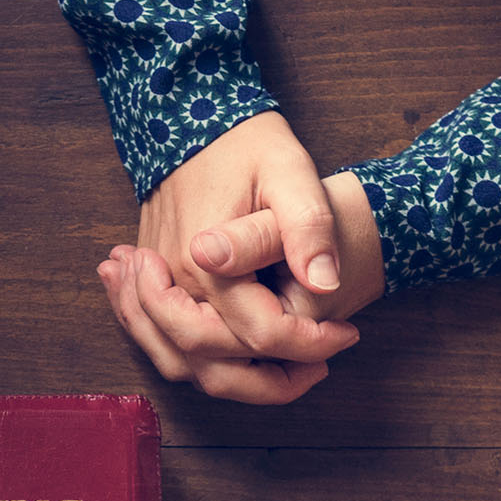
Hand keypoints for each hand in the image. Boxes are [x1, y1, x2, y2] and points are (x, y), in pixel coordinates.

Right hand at [97, 114, 359, 403]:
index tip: (347, 334)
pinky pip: (165, 347)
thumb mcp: (291, 171)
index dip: (310, 344)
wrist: (186, 118)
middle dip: (274, 381)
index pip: (261, 335)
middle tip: (321, 366)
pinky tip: (238, 363)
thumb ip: (307, 227)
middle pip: (217, 367)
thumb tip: (324, 282)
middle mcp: (177, 286)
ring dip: (238, 383)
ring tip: (288, 375)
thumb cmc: (245, 143)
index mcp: (209, 266)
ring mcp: (158, 289)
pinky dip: (202, 365)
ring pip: (185, 367)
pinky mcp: (153, 287)